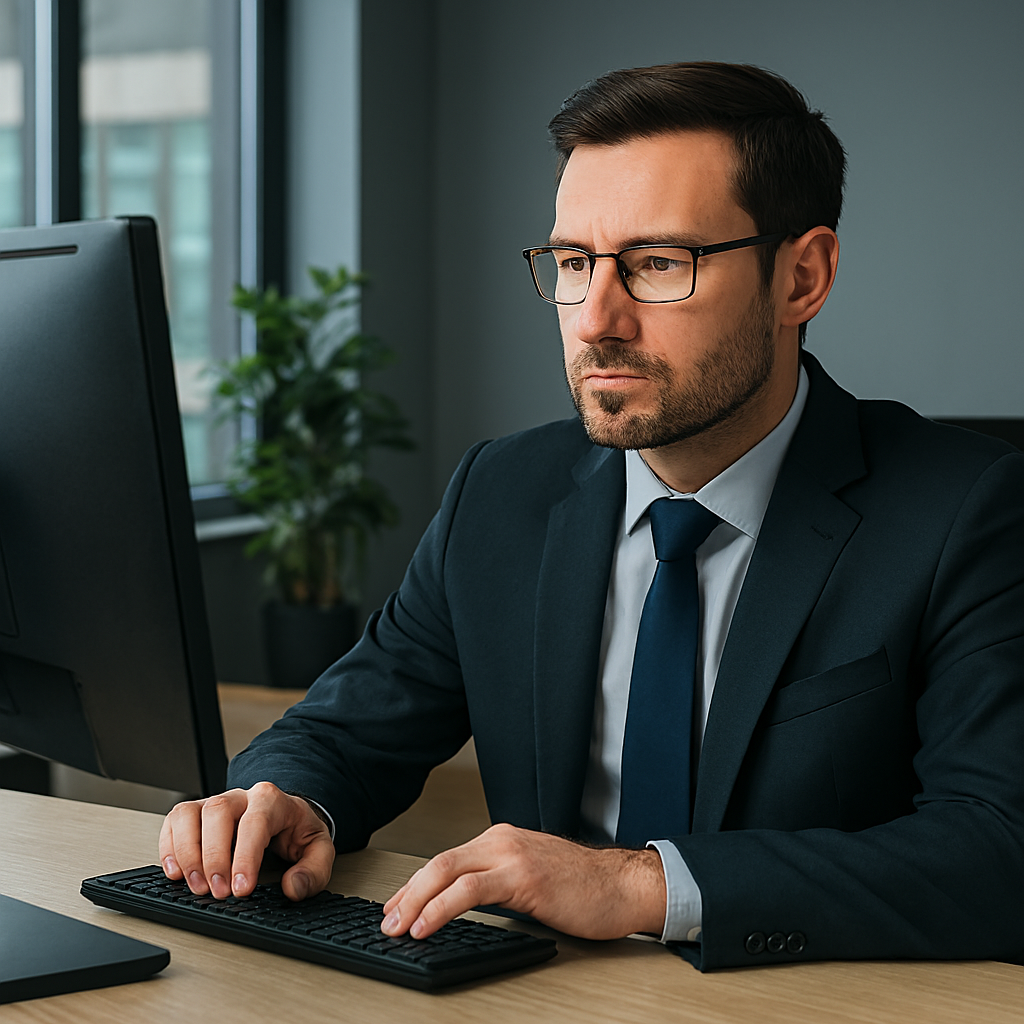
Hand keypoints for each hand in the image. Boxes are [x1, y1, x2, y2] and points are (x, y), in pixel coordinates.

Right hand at [159, 782, 334, 900]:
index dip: (245, 855)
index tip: (241, 888)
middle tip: (218, 892)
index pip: (255, 821)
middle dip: (214, 856)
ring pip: (190, 813)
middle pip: (218, 811)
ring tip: (196, 886)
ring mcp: (215, 802)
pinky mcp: (195, 814)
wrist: (286, 816)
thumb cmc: (297, 831)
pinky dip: (169, 847)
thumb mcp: (318, 849)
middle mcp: (241, 797)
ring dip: (187, 852)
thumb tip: (293, 888)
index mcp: (272, 800)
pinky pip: (174, 821)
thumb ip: (313, 870)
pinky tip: (176, 873)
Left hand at [380, 823, 665, 940]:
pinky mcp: (524, 877)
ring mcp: (512, 856)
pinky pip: (470, 890)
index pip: (447, 860)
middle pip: (439, 862)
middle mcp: (502, 841)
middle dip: (407, 894)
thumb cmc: (586, 887)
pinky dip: (441, 907)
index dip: (416, 886)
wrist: (625, 885)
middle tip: (387, 920)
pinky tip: (427, 925)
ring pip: (447, 871)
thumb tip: (464, 908)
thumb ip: (500, 884)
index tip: (397, 907)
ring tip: (398, 926)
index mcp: (502, 840)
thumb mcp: (532, 879)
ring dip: (415, 901)